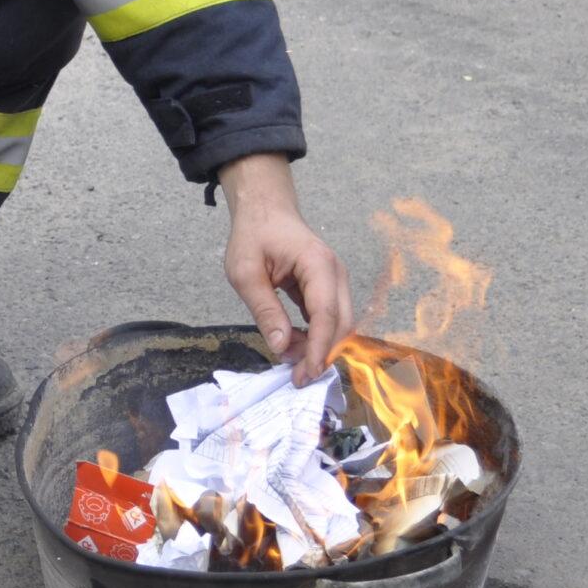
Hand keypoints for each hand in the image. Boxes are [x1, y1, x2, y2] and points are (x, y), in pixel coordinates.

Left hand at [215, 154, 353, 384]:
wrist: (264, 210)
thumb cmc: (253, 235)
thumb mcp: (245, 273)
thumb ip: (264, 309)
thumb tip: (280, 346)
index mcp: (318, 264)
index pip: (326, 315)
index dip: (318, 348)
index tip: (305, 375)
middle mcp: (335, 273)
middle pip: (342, 323)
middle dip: (322, 353)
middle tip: (296, 377)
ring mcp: (334, 281)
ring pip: (338, 324)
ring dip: (317, 346)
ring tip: (287, 358)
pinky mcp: (327, 288)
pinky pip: (328, 318)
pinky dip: (314, 336)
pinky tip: (292, 344)